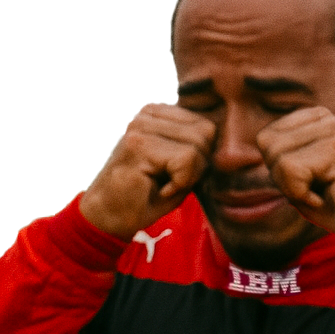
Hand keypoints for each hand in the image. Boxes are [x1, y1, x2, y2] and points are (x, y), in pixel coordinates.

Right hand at [79, 103, 215, 241]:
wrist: (107, 219)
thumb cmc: (146, 196)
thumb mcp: (179, 167)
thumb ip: (198, 148)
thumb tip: (227, 139)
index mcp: (157, 114)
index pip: (206, 126)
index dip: (201, 157)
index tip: (176, 175)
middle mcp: (147, 114)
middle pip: (206, 133)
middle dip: (198, 166)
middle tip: (171, 182)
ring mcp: (140, 126)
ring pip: (198, 146)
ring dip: (188, 176)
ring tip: (162, 184)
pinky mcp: (139, 144)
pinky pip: (186, 160)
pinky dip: (180, 183)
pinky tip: (158, 189)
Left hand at [256, 106, 334, 250]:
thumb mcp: (301, 175)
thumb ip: (280, 156)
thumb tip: (262, 139)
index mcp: (315, 119)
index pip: (266, 139)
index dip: (278, 169)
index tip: (307, 181)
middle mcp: (326, 119)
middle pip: (268, 146)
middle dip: (283, 178)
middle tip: (314, 189)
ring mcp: (334, 130)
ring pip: (278, 159)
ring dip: (293, 187)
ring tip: (322, 191)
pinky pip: (290, 171)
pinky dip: (301, 194)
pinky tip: (326, 196)